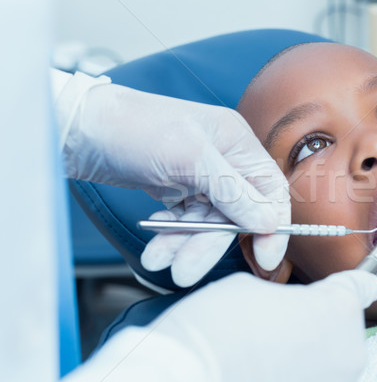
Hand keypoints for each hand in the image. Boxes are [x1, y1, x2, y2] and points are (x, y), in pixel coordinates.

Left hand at [57, 72, 289, 286]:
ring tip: (158, 259)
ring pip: (208, 222)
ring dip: (184, 243)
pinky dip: (172, 233)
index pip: (270, 190)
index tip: (265, 257)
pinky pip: (186, 220)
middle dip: (209, 244)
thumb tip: (268, 221)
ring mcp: (201, 175)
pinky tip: (156, 236)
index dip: (272, 225)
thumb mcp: (190, 158)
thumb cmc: (136, 128)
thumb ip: (233, 191)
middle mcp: (224, 160)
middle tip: (187, 270)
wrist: (83, 129)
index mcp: (237, 143)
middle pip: (236, 213)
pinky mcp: (179, 187)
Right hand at [64, 271, 376, 381]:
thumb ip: (292, 292)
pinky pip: (316, 373)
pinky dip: (301, 368)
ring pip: (331, 354)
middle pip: (344, 325)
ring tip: (270, 345)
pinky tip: (269, 364)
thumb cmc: (219, 325)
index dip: (359, 281)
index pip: (358, 287)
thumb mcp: (253, 287)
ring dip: (312, 347)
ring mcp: (334, 381)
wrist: (194, 372)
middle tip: (284, 317)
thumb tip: (298, 305)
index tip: (368, 282)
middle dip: (322, 317)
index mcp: (338, 308)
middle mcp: (348, 351)